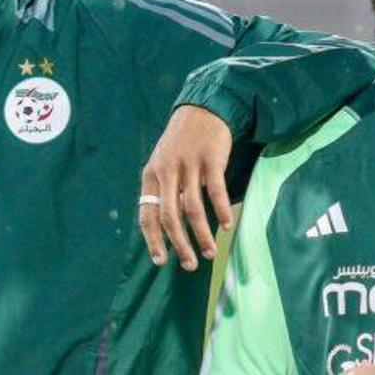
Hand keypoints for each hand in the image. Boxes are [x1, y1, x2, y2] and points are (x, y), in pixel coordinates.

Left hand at [138, 105, 233, 269]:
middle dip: (179, 244)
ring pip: (192, 208)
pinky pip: (215, 191)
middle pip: (170, 216)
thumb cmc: (181, 143)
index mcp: (151, 175)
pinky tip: (226, 225)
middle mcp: (167, 171)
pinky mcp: (211, 159)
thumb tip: (168, 229)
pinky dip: (220, 211)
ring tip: (210, 252)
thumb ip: (164, 191)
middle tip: (190, 265)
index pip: (147, 214)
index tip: (161, 261)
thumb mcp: (163, 164)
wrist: (201, 110)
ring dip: (202, 234)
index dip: (153, 240)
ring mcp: (189, 165)